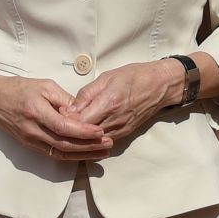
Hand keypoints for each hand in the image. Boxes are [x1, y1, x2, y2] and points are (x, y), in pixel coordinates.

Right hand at [0, 65, 111, 159]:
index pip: (63, 127)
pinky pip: (53, 153)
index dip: (83, 132)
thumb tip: (82, 112)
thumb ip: (64, 100)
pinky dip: (70, 155)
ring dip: (83, 154)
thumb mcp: (44, 86)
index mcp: (36, 111)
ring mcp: (30, 140)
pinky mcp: (30, 144)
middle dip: (89, 146)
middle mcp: (33, 129)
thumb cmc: (18, 88)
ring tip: (102, 152)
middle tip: (108, 144)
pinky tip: (84, 154)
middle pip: (65, 144)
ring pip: (60, 152)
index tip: (100, 132)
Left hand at [67, 59, 182, 142]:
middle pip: (85, 134)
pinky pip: (104, 140)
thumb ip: (87, 94)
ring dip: (81, 137)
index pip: (80, 120)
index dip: (66, 120)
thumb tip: (70, 107)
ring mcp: (120, 129)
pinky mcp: (125, 133)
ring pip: (93, 141)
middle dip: (70, 131)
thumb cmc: (135, 76)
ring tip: (69, 130)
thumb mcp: (107, 77)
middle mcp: (114, 119)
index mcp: (108, 103)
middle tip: (59, 124)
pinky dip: (93, 139)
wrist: (160, 86)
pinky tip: (85, 133)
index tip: (58, 114)